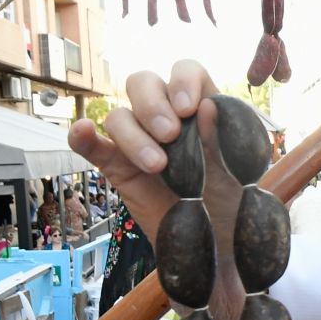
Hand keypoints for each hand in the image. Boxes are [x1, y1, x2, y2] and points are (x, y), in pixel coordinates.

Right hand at [67, 62, 246, 319]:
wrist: (219, 248)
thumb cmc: (234, 202)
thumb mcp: (237, 169)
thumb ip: (222, 138)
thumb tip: (208, 107)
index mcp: (201, 107)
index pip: (185, 72)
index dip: (183, 81)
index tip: (189, 108)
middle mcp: (166, 117)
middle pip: (143, 83)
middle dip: (153, 103)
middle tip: (171, 135)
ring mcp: (139, 141)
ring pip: (119, 116)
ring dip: (134, 135)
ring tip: (158, 166)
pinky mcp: (118, 167)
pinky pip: (93, 146)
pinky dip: (83, 136)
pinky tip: (83, 132)